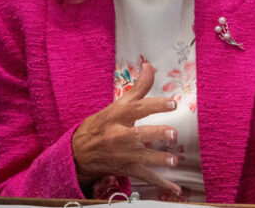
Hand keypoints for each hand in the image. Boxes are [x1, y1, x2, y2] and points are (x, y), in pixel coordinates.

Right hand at [71, 61, 180, 195]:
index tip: (172, 103)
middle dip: (154, 135)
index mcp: (118, 117)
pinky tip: (176, 190)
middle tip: (172, 134)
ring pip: (141, 158)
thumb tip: (150, 64)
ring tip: (173, 162)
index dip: (154, 105)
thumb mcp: (118, 104)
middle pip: (137, 135)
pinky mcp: (127, 169)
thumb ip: (139, 87)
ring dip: (157, 161)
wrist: (78, 152)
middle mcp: (119, 136)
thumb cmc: (103, 124)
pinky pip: (145, 177)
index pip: (137, 108)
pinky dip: (161, 185)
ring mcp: (123, 154)